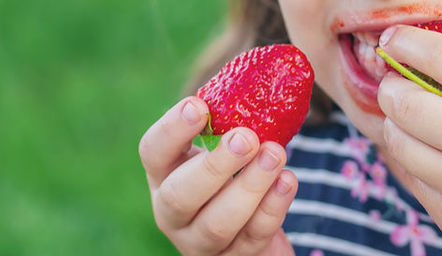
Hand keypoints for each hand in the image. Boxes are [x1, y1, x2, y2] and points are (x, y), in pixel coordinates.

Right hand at [139, 97, 297, 255]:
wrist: (255, 227)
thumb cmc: (238, 171)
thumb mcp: (226, 146)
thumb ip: (233, 119)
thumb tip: (262, 74)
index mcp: (164, 174)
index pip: (153, 151)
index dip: (172, 130)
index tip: (200, 106)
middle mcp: (173, 212)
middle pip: (181, 195)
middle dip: (215, 165)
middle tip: (246, 137)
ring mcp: (201, 242)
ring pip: (218, 223)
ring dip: (250, 186)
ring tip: (275, 154)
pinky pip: (253, 237)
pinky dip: (273, 207)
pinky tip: (288, 180)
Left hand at [374, 23, 441, 254]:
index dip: (409, 43)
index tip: (396, 39)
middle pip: (407, 102)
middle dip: (390, 84)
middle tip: (394, 79)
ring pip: (399, 141)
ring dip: (394, 122)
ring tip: (411, 115)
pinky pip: (410, 177)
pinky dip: (410, 157)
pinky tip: (429, 149)